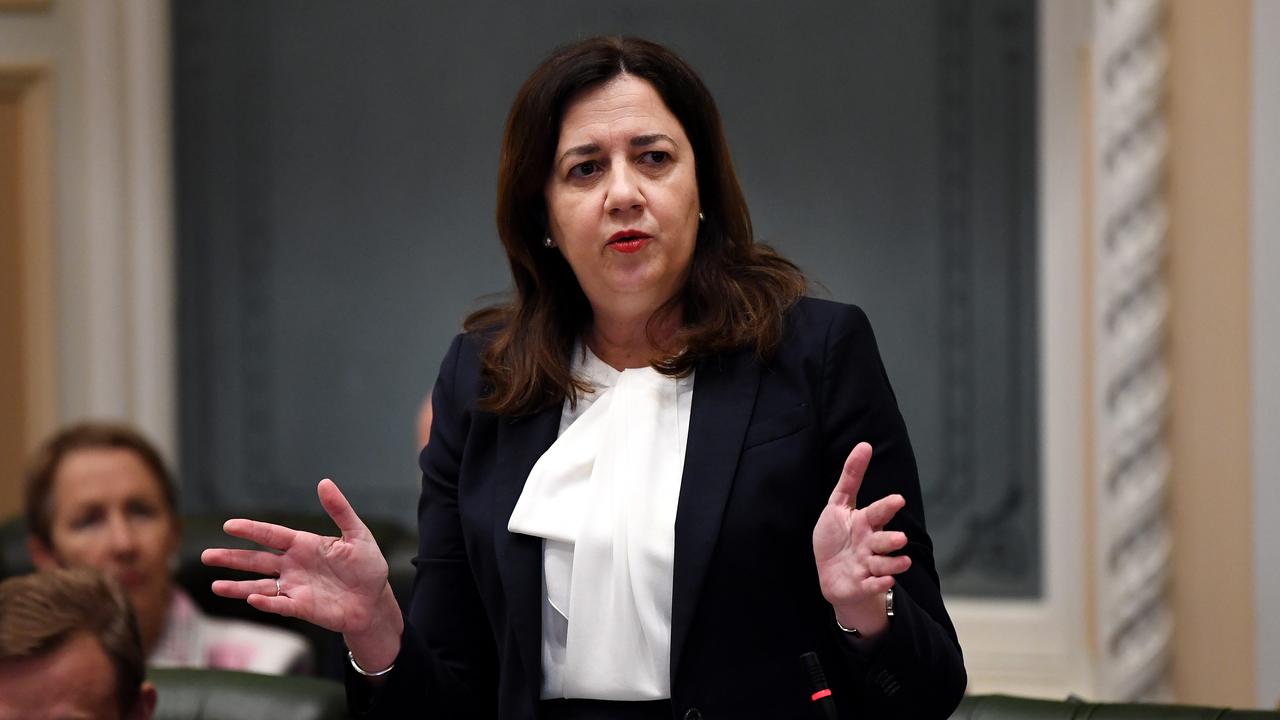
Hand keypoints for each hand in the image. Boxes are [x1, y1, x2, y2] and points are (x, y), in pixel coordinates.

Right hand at [201, 479, 396, 638]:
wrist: (374, 601)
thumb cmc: (367, 566)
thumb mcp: (357, 535)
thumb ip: (340, 510)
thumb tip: (324, 483)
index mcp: (304, 545)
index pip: (271, 535)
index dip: (251, 530)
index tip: (229, 525)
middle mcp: (293, 565)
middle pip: (256, 560)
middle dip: (232, 558)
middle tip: (206, 555)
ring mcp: (294, 587)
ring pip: (260, 585)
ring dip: (238, 586)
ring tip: (214, 585)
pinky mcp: (301, 607)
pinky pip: (279, 604)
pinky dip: (265, 602)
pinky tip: (251, 598)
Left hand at [812, 443, 910, 635]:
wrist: (833, 576)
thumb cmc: (837, 537)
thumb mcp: (838, 505)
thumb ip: (851, 478)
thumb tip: (865, 444)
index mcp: (865, 523)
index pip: (877, 512)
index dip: (886, 507)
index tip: (897, 500)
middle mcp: (870, 544)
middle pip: (883, 540)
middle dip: (891, 539)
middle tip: (900, 538)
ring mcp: (868, 565)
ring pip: (883, 563)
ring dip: (893, 563)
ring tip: (903, 561)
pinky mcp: (863, 584)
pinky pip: (873, 584)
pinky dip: (879, 583)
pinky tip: (886, 580)